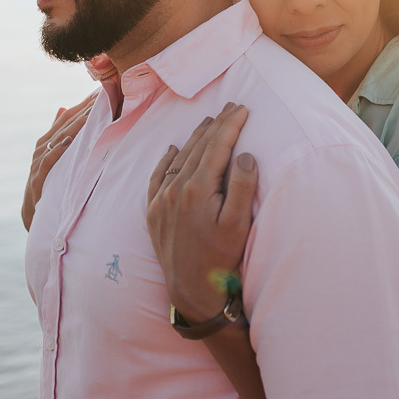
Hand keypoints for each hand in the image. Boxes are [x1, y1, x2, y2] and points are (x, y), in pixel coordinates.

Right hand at [21, 93, 96, 230]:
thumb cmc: (50, 183)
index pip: (69, 118)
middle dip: (84, 110)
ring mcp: (38, 164)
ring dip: (74, 126)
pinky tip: (67, 142)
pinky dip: (56, 152)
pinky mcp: (37, 181)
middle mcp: (42, 149)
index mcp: (49, 142)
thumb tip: (63, 108)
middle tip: (103, 96)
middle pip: (64, 125)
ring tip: (92, 113)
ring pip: (57, 140)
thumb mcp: (58, 158)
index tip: (102, 91)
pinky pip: (47, 164)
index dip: (84, 105)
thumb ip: (59, 134)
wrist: (34, 215)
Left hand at [147, 103, 257, 321]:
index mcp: (197, 190)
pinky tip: (173, 149)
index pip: (216, 146)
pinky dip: (166, 160)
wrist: (191, 291)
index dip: (231, 125)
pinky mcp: (153, 212)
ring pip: (179, 158)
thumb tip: (245, 155)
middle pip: (198, 148)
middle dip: (216, 125)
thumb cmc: (221, 259)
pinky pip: (157, 177)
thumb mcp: (239, 225)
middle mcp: (175, 190)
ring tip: (209, 122)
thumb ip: (243, 187)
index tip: (243, 108)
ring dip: (195, 138)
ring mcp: (160, 201)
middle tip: (230, 107)